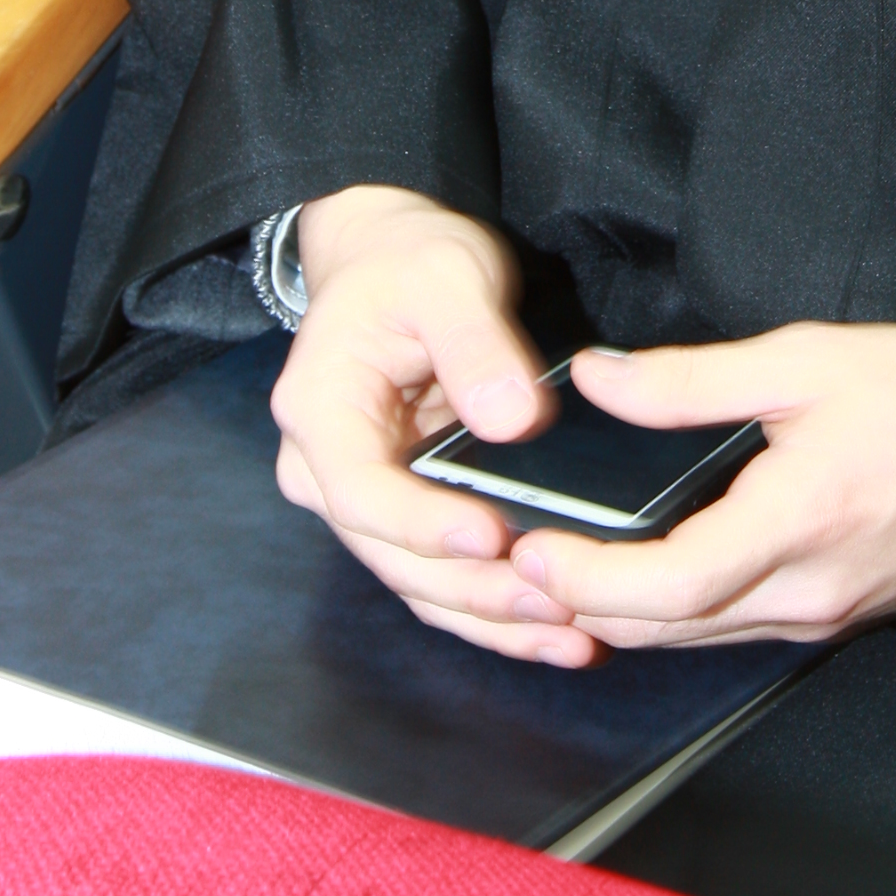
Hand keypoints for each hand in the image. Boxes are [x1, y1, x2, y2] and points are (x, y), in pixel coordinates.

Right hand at [269, 184, 599, 667]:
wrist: (388, 260)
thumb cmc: (408, 261)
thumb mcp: (446, 277)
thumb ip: (477, 344)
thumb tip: (514, 420)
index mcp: (319, 413)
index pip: (364, 492)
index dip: (426, 526)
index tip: (495, 537)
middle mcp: (326, 473)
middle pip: (397, 558)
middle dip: (479, 590)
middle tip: (562, 603)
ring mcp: (366, 502)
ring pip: (425, 585)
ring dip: (497, 618)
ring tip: (576, 635)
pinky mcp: (408, 514)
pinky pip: (446, 577)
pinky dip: (498, 608)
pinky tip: (560, 627)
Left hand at [500, 323, 895, 650]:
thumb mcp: (810, 360)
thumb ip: (695, 381)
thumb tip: (600, 381)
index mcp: (801, 522)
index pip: (671, 585)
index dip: (587, 579)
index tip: (528, 550)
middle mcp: (808, 592)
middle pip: (666, 628)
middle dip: (580, 603)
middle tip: (512, 557)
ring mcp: (823, 617)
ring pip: (695, 636)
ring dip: (621, 612)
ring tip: (557, 562)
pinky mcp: (835, 618)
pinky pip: (734, 628)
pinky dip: (675, 609)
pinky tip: (642, 569)